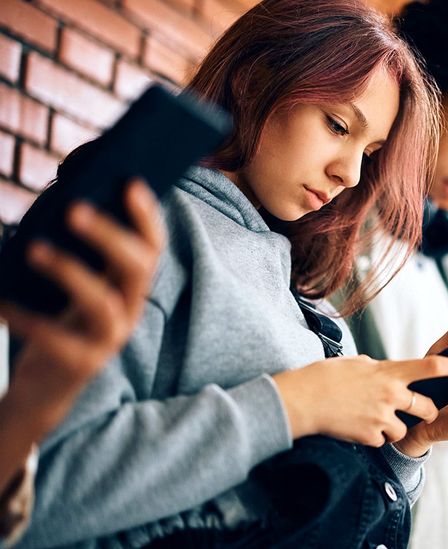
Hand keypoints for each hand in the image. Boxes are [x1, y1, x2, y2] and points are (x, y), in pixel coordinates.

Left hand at [1, 180, 164, 429]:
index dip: (147, 217)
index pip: (152, 247)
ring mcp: (109, 339)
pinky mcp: (81, 364)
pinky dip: (26, 317)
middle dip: (109, 236)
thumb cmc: (56, 324)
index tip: (131, 183)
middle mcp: (129, 310)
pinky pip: (55, 338)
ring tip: (33, 248)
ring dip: (69, 271)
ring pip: (101, 301)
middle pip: (136, 268)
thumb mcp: (74, 286)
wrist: (44, 389)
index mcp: (129, 287)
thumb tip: (64, 202)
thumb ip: (80, 255)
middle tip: (74, 209)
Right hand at [273, 352, 447, 445]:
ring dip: (395, 427)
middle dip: (427, 411)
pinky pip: (383, 440)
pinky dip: (375, 437)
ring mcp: (382, 417)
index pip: (432, 367)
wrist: (303, 400)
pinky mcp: (370, 436)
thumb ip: (378, 368)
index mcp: (389, 371)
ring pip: (404, 428)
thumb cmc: (325, 376)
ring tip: (373, 419)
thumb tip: (387, 370)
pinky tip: (358, 428)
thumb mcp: (356, 363)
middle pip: (427, 407)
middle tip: (422, 410)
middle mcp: (391, 394)